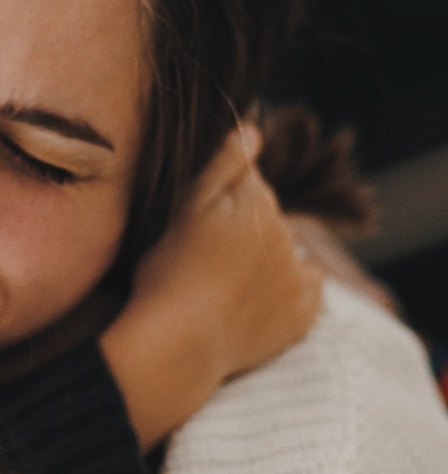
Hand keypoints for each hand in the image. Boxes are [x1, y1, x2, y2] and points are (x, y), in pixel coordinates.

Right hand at [101, 127, 323, 446]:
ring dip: (261, 258)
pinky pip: (306, 286)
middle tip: (201, 258)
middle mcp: (284, 229)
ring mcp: (296, 272)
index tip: (197, 225)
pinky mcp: (303, 310)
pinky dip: (288, 288)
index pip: (246, 179)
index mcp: (254, 198)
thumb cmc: (168, 272)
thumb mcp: (183, 206)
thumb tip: (256, 129)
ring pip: (282, 249)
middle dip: (242, 226)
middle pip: (265, 215)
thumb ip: (224, 162)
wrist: (177, 345)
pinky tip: (254, 300)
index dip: (218, 199)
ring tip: (219, 284)